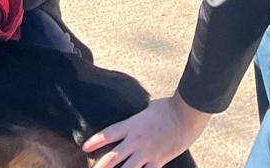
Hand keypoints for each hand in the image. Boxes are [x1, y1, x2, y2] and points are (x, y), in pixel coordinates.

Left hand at [82, 94, 210, 167]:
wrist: (185, 116)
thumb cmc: (167, 108)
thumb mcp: (147, 109)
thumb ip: (137, 118)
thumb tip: (134, 121)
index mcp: (132, 125)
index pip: (108, 134)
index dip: (95, 141)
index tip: (85, 147)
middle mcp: (136, 141)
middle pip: (113, 157)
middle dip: (101, 166)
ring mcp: (147, 153)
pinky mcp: (158, 161)